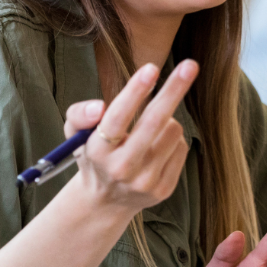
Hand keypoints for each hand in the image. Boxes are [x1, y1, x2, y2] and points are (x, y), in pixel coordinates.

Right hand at [62, 60, 195, 212]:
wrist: (105, 201)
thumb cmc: (94, 155)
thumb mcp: (76, 134)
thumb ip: (79, 114)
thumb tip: (98, 107)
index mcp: (97, 151)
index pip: (117, 118)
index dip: (135, 91)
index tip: (151, 68)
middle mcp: (121, 169)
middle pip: (153, 123)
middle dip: (173, 91)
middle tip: (190, 65)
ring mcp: (145, 182)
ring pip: (172, 131)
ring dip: (167, 119)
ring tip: (151, 128)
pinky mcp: (163, 189)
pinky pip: (181, 148)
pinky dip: (172, 139)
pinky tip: (157, 146)